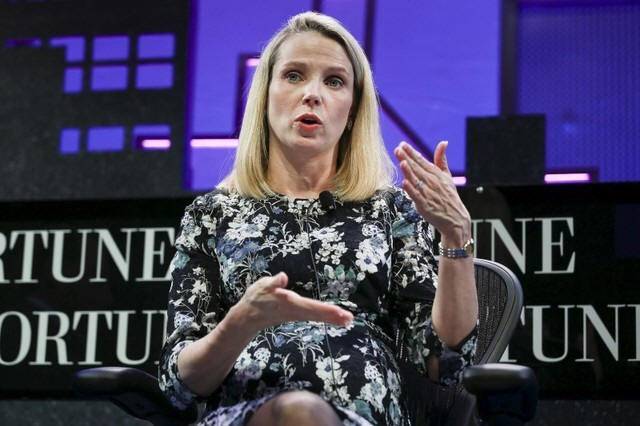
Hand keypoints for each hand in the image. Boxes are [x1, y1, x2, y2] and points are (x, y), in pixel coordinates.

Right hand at [232, 272, 352, 331]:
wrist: (248, 317)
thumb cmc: (256, 298)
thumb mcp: (263, 287)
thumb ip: (273, 283)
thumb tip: (283, 277)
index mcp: (289, 303)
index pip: (311, 306)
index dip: (325, 309)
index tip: (338, 311)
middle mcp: (296, 311)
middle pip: (317, 313)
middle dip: (333, 316)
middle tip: (350, 318)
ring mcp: (297, 314)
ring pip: (317, 316)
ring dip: (333, 318)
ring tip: (348, 320)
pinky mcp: (297, 314)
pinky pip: (315, 316)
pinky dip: (326, 317)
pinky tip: (336, 318)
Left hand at [394, 141, 470, 245]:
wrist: (455, 218)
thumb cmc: (449, 196)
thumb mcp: (447, 176)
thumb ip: (441, 160)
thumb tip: (443, 142)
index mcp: (436, 174)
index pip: (422, 161)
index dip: (412, 153)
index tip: (403, 144)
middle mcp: (432, 182)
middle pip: (417, 169)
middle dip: (407, 158)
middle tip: (398, 149)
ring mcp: (428, 194)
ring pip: (416, 180)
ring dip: (409, 171)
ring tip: (402, 161)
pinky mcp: (425, 205)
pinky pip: (417, 196)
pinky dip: (411, 189)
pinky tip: (405, 182)